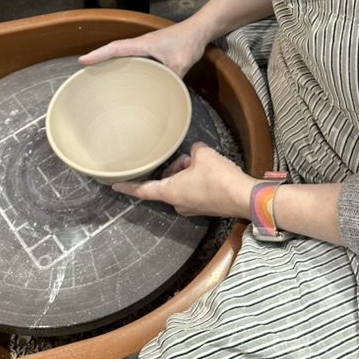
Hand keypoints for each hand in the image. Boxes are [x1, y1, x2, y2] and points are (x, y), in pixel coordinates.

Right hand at [78, 18, 205, 76]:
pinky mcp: (154, 49)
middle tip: (85, 70)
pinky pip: (134, 56)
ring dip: (110, 60)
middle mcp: (142, 43)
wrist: (200, 30)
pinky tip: (126, 74)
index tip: (82, 61)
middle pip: (115, 50)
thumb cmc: (189, 41)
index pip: (115, 48)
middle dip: (98, 58)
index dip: (98, 54)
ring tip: (99, 74)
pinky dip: (125, 63)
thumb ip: (171, 80)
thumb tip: (163, 98)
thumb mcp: (180, 64)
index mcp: (143, 44)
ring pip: (123, 53)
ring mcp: (147, 46)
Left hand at [112, 142, 255, 219]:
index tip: (115, 185)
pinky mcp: (203, 207)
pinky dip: (198, 179)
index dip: (128, 186)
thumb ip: (193, 150)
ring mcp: (190, 207)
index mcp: (171, 191)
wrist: (243, 196)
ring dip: (188, 172)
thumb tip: (194, 152)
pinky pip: (192, 189)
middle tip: (191, 159)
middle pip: (166, 181)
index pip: (143, 190)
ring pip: (180, 184)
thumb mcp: (203, 154)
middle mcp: (177, 203)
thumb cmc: (220, 178)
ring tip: (205, 165)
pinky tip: (212, 173)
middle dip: (176, 167)